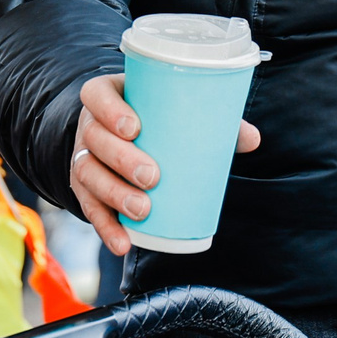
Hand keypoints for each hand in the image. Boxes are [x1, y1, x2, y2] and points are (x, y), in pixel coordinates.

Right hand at [68, 73, 259, 255]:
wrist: (123, 137)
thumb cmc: (157, 118)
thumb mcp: (176, 111)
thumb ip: (213, 120)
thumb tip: (252, 140)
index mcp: (108, 96)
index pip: (96, 94)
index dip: (109, 109)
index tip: (135, 128)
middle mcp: (90, 125)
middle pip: (94, 138)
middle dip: (120, 159)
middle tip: (152, 177)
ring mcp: (84, 157)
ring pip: (87, 173)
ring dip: (113, 194)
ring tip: (142, 210)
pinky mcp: (85, 189)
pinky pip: (90, 208)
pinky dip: (106, 227)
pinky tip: (123, 243)